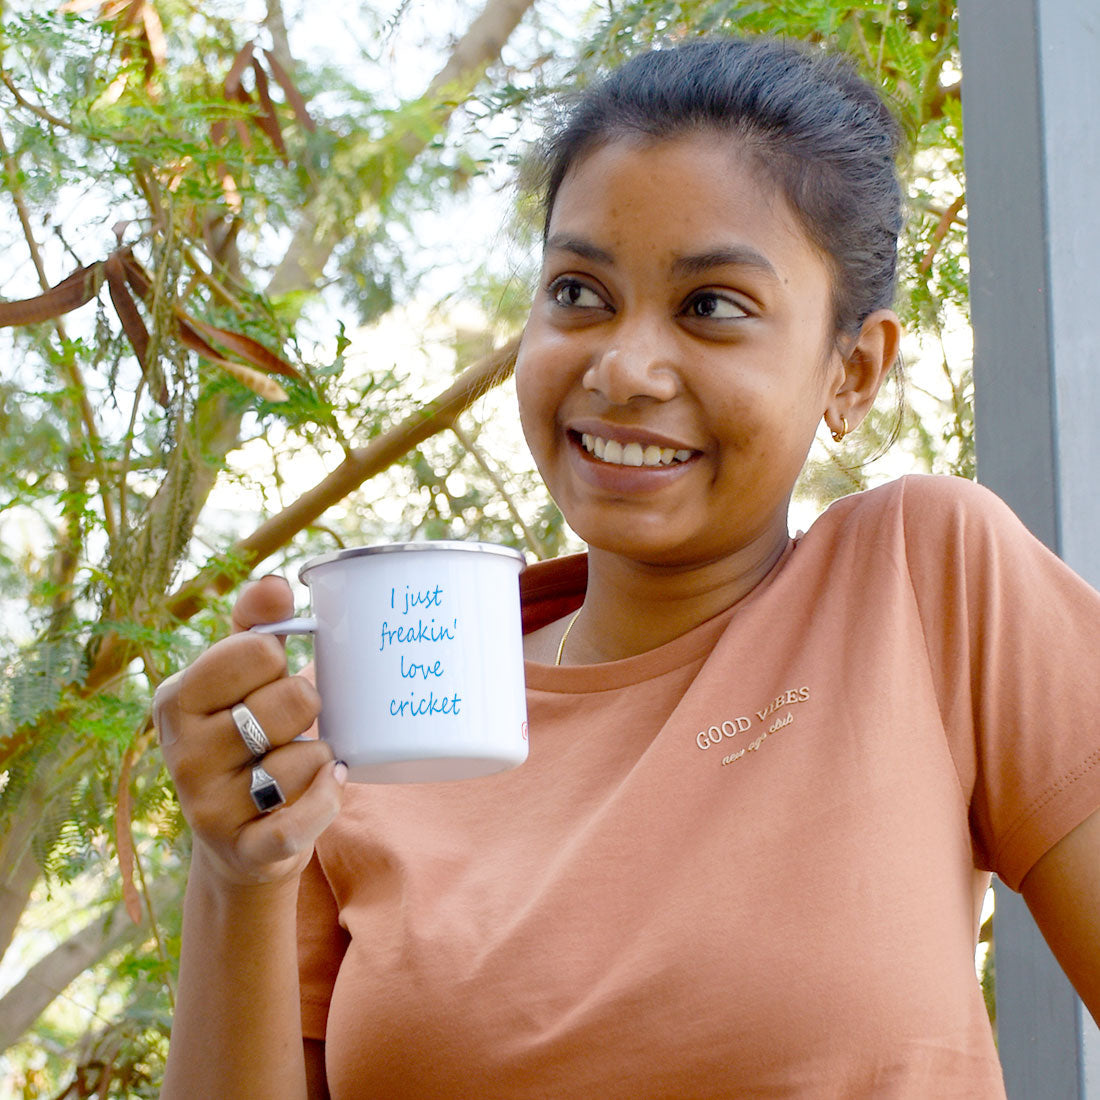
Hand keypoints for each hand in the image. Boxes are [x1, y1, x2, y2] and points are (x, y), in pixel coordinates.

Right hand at [154, 575, 345, 886]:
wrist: (240, 840)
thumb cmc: (247, 738)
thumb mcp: (241, 679)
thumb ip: (256, 627)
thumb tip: (274, 583)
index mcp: (176, 699)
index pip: (258, 649)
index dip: (279, 661)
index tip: (268, 677)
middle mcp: (182, 753)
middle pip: (294, 700)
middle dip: (308, 708)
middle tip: (289, 725)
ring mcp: (208, 807)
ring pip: (304, 759)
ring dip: (319, 756)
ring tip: (299, 761)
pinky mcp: (244, 852)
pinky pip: (303, 822)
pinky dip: (327, 801)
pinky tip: (328, 785)